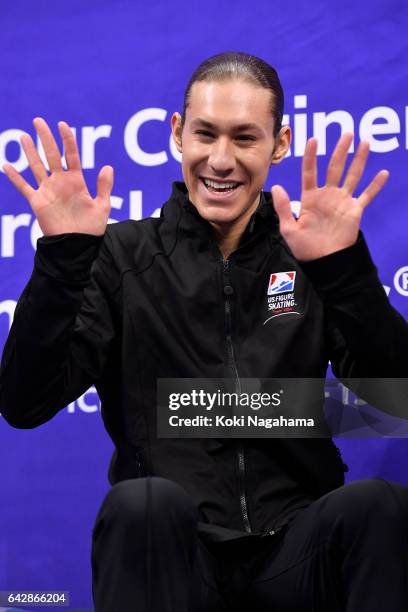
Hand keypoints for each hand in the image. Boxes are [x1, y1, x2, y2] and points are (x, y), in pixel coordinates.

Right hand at [2, 117, 112, 236]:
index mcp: (76, 182)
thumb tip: (107, 167)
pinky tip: (6, 165)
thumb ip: (104, 187)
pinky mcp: (38, 202)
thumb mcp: (102, 206)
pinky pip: (24, 187)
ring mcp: (48, 191)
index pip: (71, 155)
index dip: (67, 140)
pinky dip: (15, 177)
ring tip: (24, 136)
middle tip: (38, 120)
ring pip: (37, 167)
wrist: (77, 245)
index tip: (62, 124)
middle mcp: (61, 183)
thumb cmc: (91, 228)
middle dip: (45, 138)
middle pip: (51, 155)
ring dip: (30, 152)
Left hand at [271, 133, 388, 260]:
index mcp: (310, 198)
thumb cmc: (305, 248)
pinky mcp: (355, 211)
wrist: (324, 262)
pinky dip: (375, 185)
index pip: (310, 172)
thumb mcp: (289, 229)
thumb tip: (276, 187)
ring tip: (365, 143)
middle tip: (346, 134)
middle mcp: (327, 196)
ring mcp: (342, 202)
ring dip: (359, 160)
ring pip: (352, 176)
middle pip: (334, 168)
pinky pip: (367, 196)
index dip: (312, 156)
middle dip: (340, 150)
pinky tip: (383, 173)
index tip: (314, 140)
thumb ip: (284, 208)